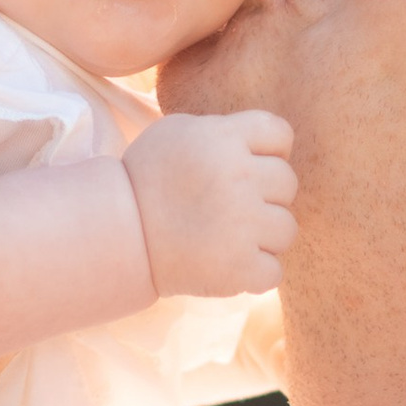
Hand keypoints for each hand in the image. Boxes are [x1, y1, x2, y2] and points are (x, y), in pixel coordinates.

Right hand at [123, 108, 297, 300]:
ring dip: (262, 237)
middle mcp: (238, 177)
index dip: (268, 152)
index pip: (280, 134)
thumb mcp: (178, 132)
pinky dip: (253, 274)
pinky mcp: (239, 267)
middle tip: (227, 209)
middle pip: (287, 183)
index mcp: (224, 138)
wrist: (118, 235)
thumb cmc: (148, 180)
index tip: (243, 169)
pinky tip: (225, 265)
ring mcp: (242, 224)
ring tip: (227, 238)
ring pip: (286, 229)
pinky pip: (273, 272)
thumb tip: (265, 146)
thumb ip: (224, 131)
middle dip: (264, 196)